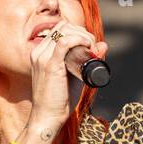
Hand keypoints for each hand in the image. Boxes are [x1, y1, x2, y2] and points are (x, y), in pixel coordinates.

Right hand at [29, 17, 108, 134]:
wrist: (47, 117)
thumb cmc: (60, 100)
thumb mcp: (75, 76)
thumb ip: (87, 60)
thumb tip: (103, 44)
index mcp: (41, 53)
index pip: (61, 29)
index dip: (78, 32)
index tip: (89, 46)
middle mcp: (39, 51)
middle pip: (63, 26)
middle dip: (82, 32)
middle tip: (92, 48)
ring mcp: (42, 56)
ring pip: (65, 30)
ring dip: (83, 36)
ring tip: (90, 50)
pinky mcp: (49, 64)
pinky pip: (65, 42)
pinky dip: (79, 40)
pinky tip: (87, 47)